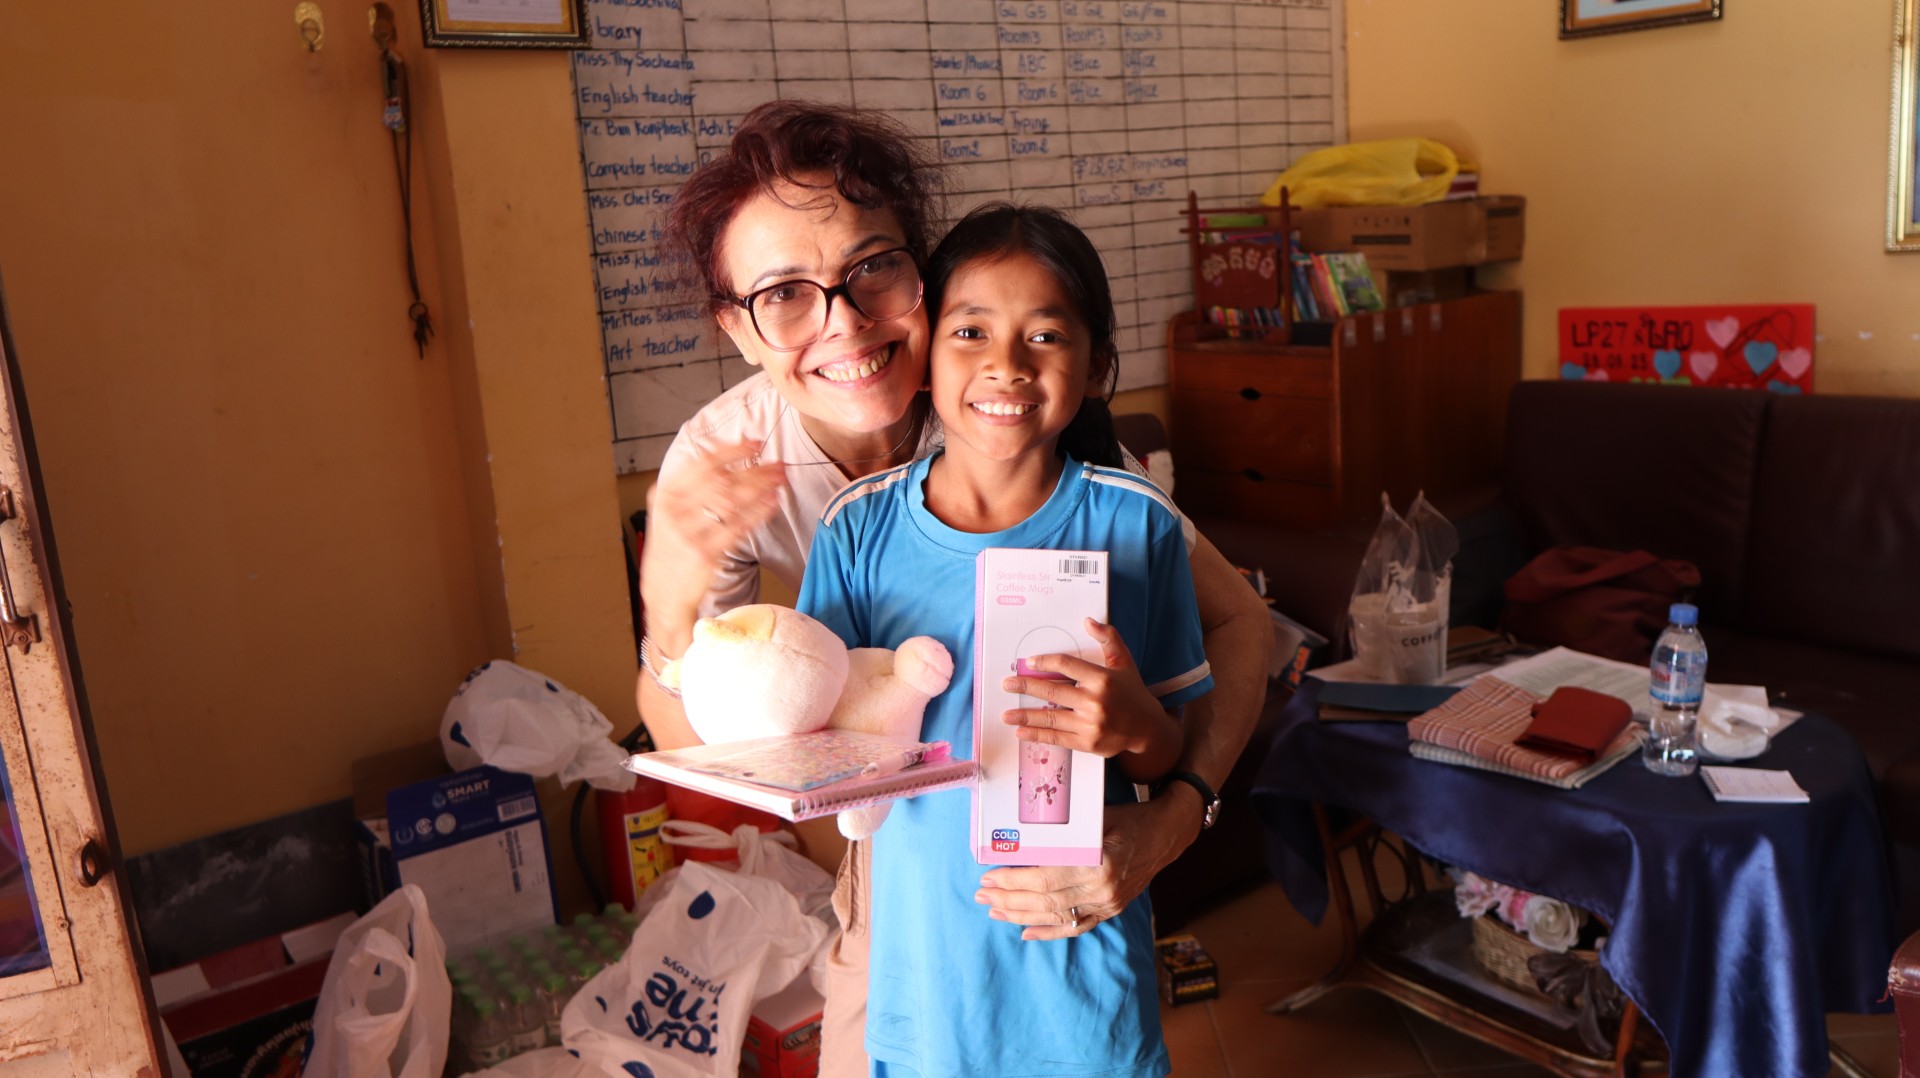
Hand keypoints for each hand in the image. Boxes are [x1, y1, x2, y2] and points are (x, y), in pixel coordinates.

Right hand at [640, 440, 784, 646]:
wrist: (663, 595)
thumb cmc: (671, 552)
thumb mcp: (667, 514)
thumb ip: (688, 489)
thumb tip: (720, 457)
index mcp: (664, 495)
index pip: (702, 464)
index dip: (732, 450)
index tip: (754, 443)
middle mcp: (673, 511)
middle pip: (722, 479)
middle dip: (755, 468)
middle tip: (778, 463)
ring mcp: (688, 533)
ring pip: (732, 500)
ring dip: (761, 486)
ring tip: (780, 479)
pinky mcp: (704, 553)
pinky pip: (738, 526)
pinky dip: (758, 512)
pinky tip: (772, 503)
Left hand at [973, 794, 1201, 940]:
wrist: (1166, 834)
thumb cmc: (1129, 818)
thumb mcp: (1096, 816)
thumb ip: (1064, 832)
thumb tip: (1019, 838)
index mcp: (1099, 864)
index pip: (1045, 879)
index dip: (1013, 882)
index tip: (989, 877)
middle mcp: (1103, 890)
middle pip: (1046, 902)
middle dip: (1009, 900)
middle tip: (982, 895)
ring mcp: (1108, 904)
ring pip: (1056, 917)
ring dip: (1021, 916)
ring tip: (994, 911)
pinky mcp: (1110, 910)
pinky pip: (1076, 927)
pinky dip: (1049, 932)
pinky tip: (1025, 932)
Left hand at [1001, 618, 1179, 772]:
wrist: (1147, 728)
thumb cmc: (1132, 692)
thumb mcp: (1124, 662)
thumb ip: (1109, 639)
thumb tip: (1088, 621)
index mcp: (1102, 679)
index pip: (1066, 666)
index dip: (1045, 662)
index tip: (1029, 662)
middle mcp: (1095, 702)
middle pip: (1052, 691)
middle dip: (1026, 687)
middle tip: (1007, 684)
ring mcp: (1090, 725)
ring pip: (1051, 718)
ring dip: (1025, 715)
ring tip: (1006, 714)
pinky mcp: (1087, 743)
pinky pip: (1057, 738)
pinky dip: (1037, 735)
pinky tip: (1021, 732)